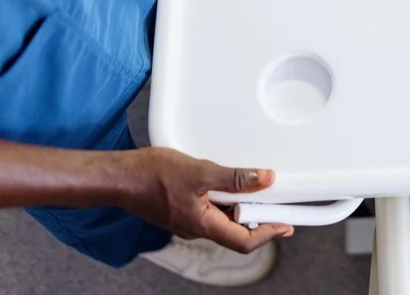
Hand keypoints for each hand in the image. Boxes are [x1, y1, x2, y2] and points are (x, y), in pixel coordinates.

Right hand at [115, 147, 292, 252]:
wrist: (118, 177)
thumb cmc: (152, 175)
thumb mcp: (200, 172)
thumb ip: (235, 178)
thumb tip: (265, 179)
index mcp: (203, 225)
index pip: (243, 241)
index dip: (269, 234)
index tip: (286, 225)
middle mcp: (196, 227)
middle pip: (236, 231)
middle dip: (260, 218)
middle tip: (278, 202)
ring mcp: (187, 219)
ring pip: (223, 219)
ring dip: (242, 207)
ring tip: (259, 188)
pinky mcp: (181, 209)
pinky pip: (210, 209)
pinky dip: (226, 200)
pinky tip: (230, 183)